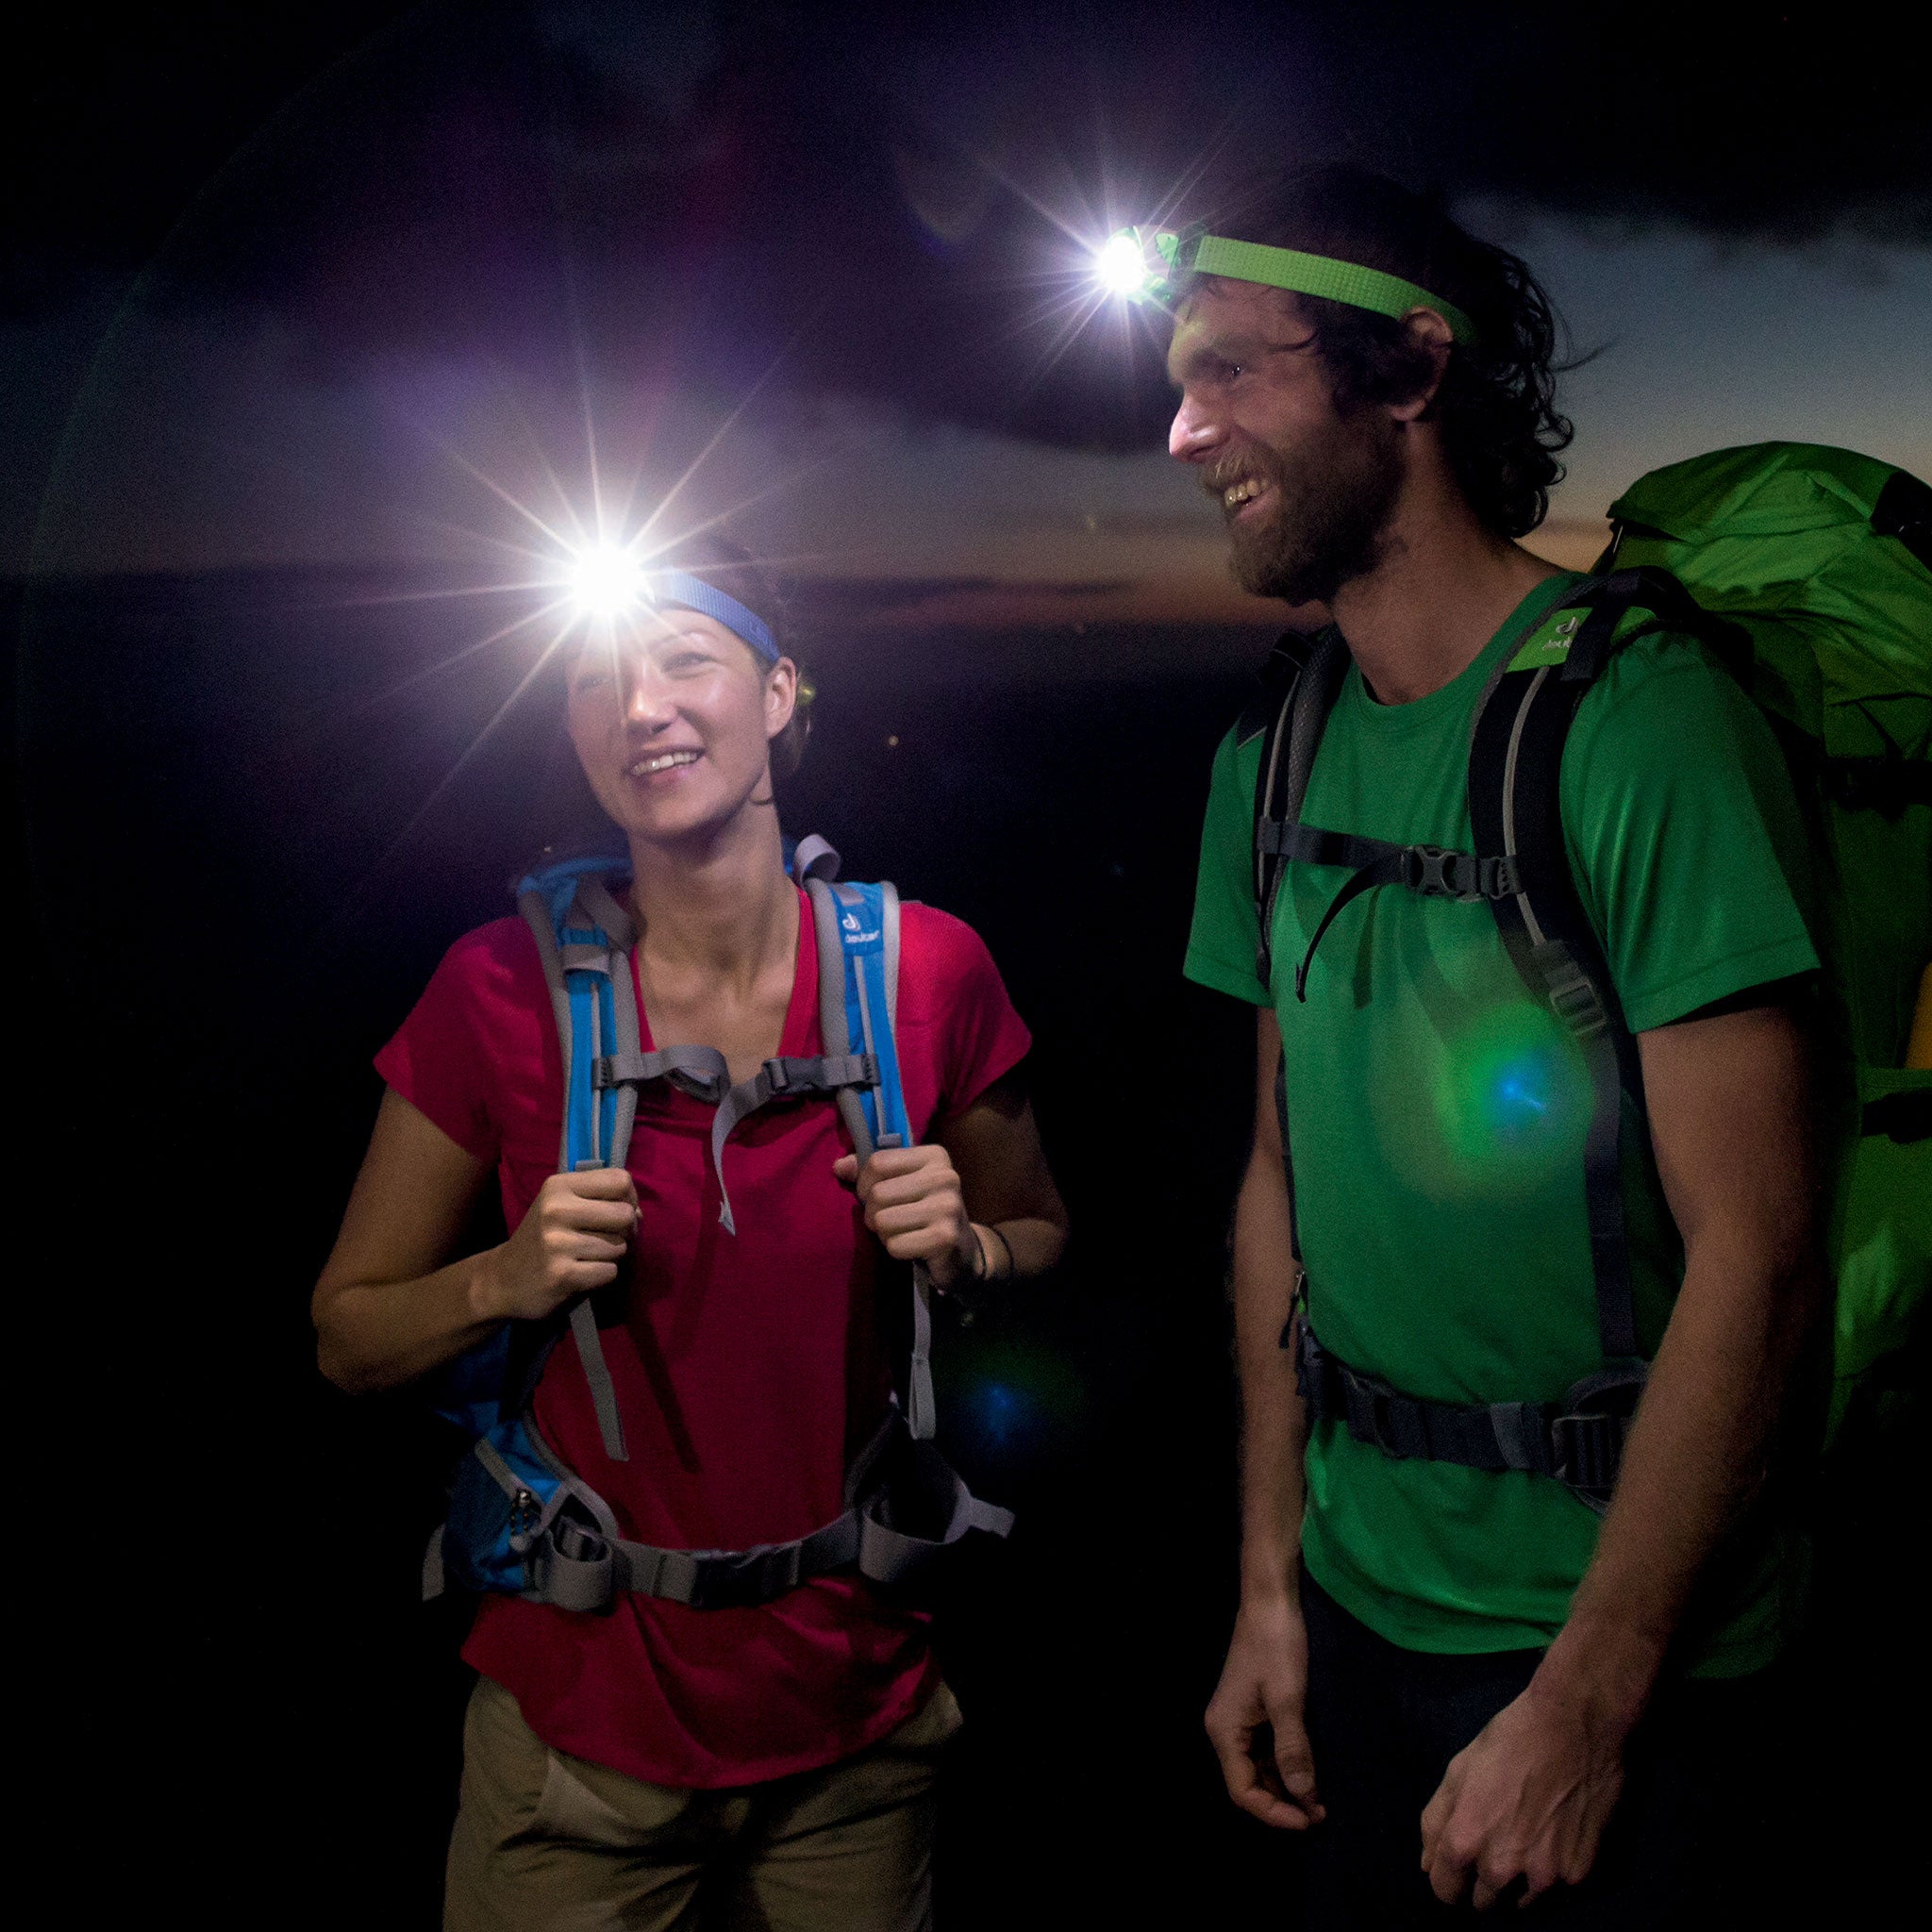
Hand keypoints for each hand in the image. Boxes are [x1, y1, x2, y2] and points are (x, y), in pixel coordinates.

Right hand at [478, 1168, 638, 1320]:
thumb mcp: (562, 1205)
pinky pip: (610, 1272)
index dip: (629, 1199)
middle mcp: (556, 1210)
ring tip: (587, 1257)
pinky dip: (602, 1276)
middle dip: (625, 1231)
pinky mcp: (563, 1275)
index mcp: (559, 1186)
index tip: (615, 1213)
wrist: (501, 1279)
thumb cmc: (542, 1238)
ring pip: (620, 1246)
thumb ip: (601, 1199)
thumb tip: (638, 1213)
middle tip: (606, 1239)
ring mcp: (558, 1243)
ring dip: (611, 1256)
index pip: (621, 1180)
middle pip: (625, 1215)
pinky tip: (581, 1274)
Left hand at [832, 1144, 978, 1287]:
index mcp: (934, 1156)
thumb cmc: (923, 1211)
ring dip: (884, 1234)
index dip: (865, 1184)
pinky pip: (894, 1245)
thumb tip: (838, 1167)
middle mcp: (945, 1177)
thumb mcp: (900, 1184)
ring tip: (903, 1232)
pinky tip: (913, 1247)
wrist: (960, 1251)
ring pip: (883, 1221)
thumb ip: (869, 1172)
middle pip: (877, 1194)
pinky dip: (896, 1250)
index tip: (877, 1196)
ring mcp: (948, 1207)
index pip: (877, 1162)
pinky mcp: (945, 1237)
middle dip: (874, 1214)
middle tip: (892, 1220)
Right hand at [1204, 1591, 1325, 1829]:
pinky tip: (1310, 1769)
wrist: (1270, 1600)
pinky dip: (1285, 1764)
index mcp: (1224, 1731)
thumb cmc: (1276, 1646)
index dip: (1275, 1812)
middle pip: (1248, 1783)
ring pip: (1257, 1768)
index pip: (1243, 1791)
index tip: (1311, 1819)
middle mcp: (1224, 1729)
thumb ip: (1293, 1751)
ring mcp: (1237, 1718)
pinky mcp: (1251, 1709)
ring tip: (1320, 1796)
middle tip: (1321, 1811)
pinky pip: (1264, 1749)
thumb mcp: (1288, 1700)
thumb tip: (1305, 1798)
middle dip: (1282, 1802)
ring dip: (1285, 1785)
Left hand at [1419, 1676, 1627, 1908]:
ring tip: (1529, 1840)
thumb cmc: (1510, 1742)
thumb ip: (1436, 1822)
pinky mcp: (1579, 1875)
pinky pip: (1558, 1890)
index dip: (1450, 1879)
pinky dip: (1554, 1873)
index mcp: (1465, 1841)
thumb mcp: (1458, 1770)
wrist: (1575, 1726)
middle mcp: (1502, 1868)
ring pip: (1521, 1903)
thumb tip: (1428, 1867)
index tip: (1461, 1866)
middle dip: (1484, 1881)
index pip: (1445, 1893)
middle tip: (1499, 1844)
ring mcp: (1544, 1876)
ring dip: (1520, 1883)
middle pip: (1484, 1903)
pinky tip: (1557, 1837)